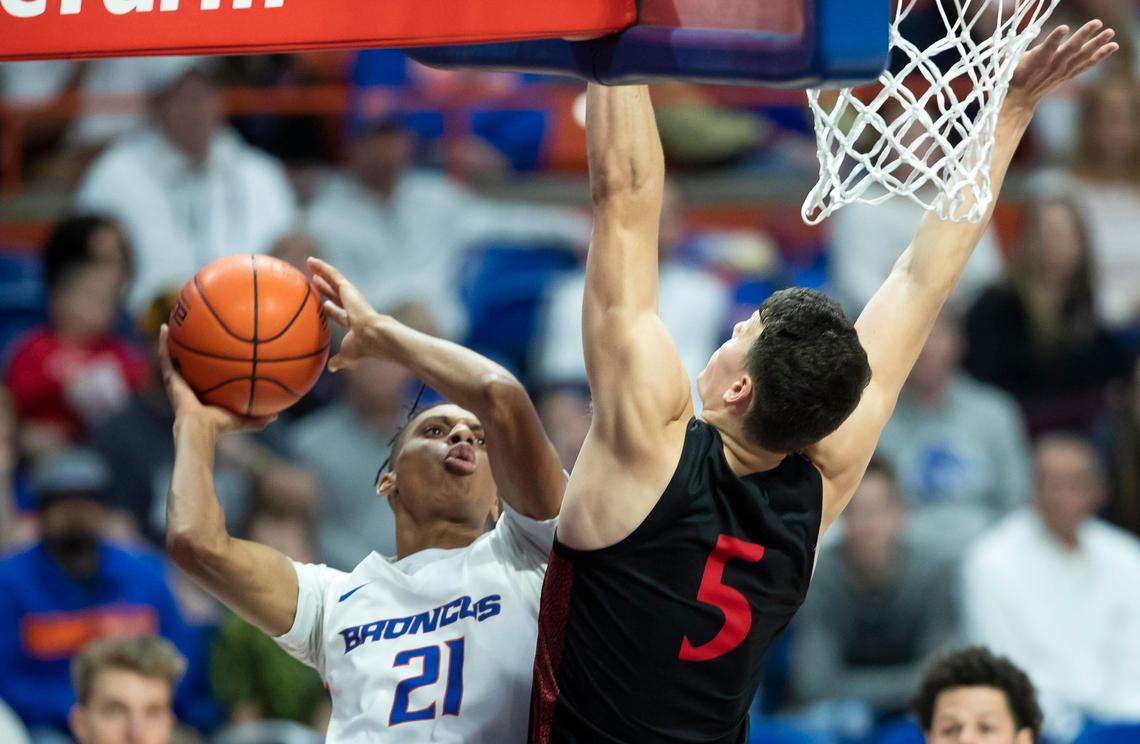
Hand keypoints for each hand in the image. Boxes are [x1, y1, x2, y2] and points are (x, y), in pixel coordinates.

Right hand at [159, 325, 274, 433]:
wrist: (200, 427)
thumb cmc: (220, 425)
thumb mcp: (244, 419)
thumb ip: (259, 417)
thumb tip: (277, 414)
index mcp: (202, 395)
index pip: (204, 378)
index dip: (205, 367)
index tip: (211, 352)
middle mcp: (187, 387)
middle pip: (187, 364)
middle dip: (189, 350)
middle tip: (192, 332)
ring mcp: (177, 382)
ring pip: (172, 357)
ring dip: (171, 341)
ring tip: (173, 323)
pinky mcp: (170, 379)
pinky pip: (165, 357)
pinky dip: (163, 342)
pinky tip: (164, 327)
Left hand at [307, 257, 384, 371]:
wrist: (375, 336)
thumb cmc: (363, 348)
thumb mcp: (347, 356)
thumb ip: (339, 361)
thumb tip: (330, 369)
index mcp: (353, 322)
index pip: (339, 313)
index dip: (330, 309)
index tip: (323, 304)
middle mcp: (353, 307)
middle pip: (335, 295)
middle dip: (325, 288)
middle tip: (315, 282)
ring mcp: (351, 297)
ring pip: (334, 281)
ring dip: (322, 273)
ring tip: (310, 265)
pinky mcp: (348, 288)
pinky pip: (333, 274)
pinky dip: (322, 267)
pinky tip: (311, 261)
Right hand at [1007, 20, 1117, 110]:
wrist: (1021, 98)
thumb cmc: (1016, 74)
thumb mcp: (1014, 60)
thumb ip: (1026, 46)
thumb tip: (1030, 32)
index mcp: (1037, 60)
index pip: (1047, 47)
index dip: (1055, 38)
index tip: (1063, 27)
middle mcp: (1053, 65)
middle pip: (1071, 48)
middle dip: (1084, 34)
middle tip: (1097, 22)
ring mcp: (1063, 70)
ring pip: (1083, 55)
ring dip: (1098, 43)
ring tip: (1110, 32)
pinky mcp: (1069, 74)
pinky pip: (1087, 64)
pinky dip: (1100, 55)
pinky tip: (1112, 46)